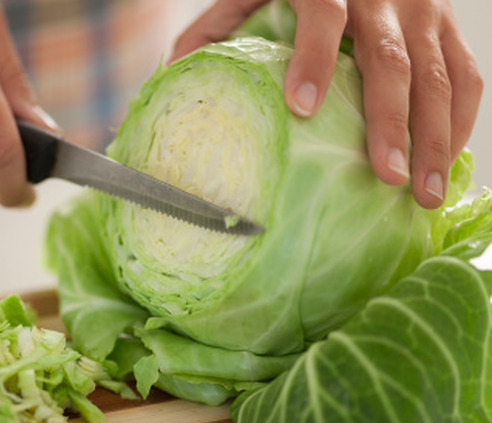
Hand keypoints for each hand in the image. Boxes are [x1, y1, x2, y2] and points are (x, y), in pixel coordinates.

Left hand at [170, 0, 482, 208]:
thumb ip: (215, 28)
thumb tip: (171, 76)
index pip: (323, 16)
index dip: (314, 59)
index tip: (302, 107)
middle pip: (392, 59)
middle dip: (391, 122)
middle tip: (387, 177)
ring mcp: (422, 9)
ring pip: (439, 74)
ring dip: (434, 136)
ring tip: (424, 192)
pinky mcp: (445, 26)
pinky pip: (465, 75)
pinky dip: (460, 120)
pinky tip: (445, 160)